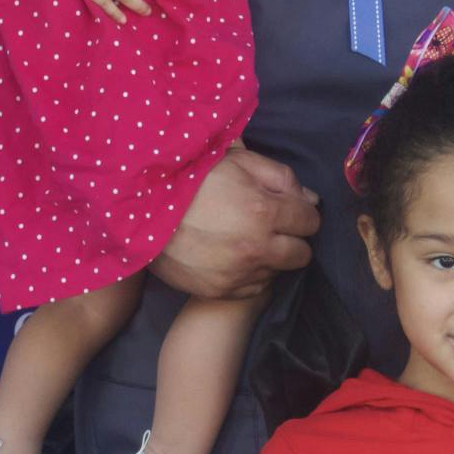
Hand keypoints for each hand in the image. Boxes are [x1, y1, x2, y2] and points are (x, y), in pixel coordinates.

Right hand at [150, 148, 320, 299]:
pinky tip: (235, 257)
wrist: (143, 210)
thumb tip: (310, 199)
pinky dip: (251, 274)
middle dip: (294, 239)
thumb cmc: (193, 180)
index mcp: (264, 211)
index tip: (292, 211)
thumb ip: (281, 178)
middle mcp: (256, 247)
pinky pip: (253, 287)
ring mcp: (238, 273)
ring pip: (278, 272)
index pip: (310, 221)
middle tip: (275, 228)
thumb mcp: (239, 162)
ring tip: (248, 240)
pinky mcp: (219, 291)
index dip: (303, 214)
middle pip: (302, 254)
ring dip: (271, 257)